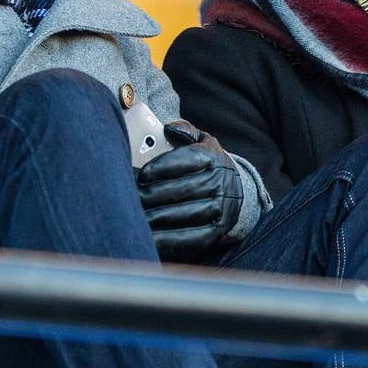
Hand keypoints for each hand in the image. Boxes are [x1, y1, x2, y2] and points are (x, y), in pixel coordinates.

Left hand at [136, 121, 244, 260]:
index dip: (162, 167)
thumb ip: (185, 131)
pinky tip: (152, 239)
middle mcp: (220, 181)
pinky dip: (171, 239)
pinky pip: (194, 236)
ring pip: (187, 213)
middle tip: (131, 199)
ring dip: (160, 218)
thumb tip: (168, 127)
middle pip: (183, 189)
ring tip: (137, 218)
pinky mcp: (218, 229)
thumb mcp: (202, 141)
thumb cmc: (206, 164)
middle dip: (154, 195)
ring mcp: (221, 207)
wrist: (236, 189)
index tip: (142, 175)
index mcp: (212, 157)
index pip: (186, 160)